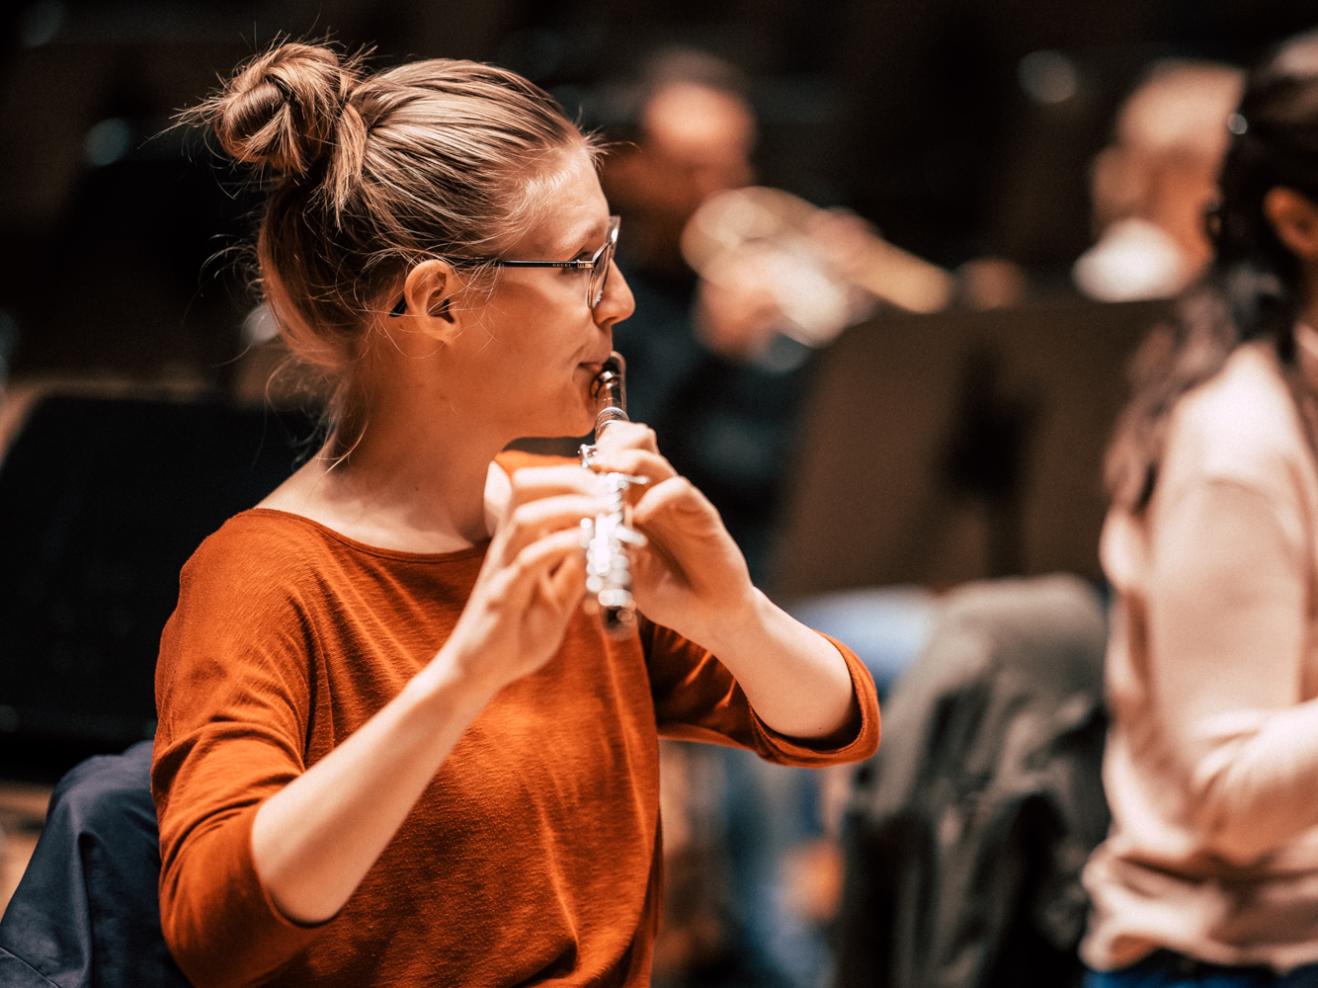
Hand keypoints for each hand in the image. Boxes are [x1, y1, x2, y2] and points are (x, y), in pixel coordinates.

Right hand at [439, 465, 605, 693]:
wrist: (476, 674)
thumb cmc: (514, 635)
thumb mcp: (557, 600)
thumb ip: (575, 572)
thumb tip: (604, 546)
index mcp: (520, 542)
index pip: (541, 489)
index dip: (576, 479)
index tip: (613, 487)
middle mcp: (506, 546)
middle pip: (527, 487)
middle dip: (570, 479)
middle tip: (610, 490)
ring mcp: (501, 568)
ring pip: (526, 517)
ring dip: (568, 505)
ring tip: (606, 508)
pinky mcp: (500, 595)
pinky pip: (528, 561)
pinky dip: (558, 545)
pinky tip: (585, 542)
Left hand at [588, 422, 754, 641]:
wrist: (709, 615)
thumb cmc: (665, 593)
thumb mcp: (625, 573)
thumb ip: (606, 551)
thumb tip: (579, 528)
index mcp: (633, 506)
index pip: (614, 465)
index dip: (594, 459)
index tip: (570, 471)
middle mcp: (655, 498)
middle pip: (635, 450)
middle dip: (612, 448)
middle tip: (591, 459)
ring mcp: (679, 504)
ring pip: (656, 464)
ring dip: (630, 462)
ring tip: (609, 470)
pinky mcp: (702, 515)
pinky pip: (680, 491)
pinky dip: (657, 497)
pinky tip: (641, 516)